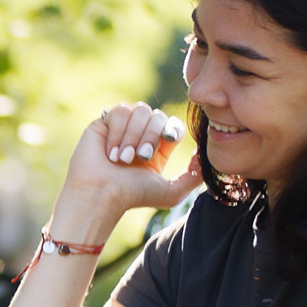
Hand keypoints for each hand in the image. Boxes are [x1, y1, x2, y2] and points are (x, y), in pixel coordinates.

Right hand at [57, 102, 201, 225]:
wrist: (102, 194)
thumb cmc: (133, 196)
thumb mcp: (172, 192)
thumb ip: (194, 176)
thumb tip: (205, 156)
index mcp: (156, 148)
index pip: (172, 124)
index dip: (172, 128)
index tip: (168, 140)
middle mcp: (139, 135)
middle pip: (158, 115)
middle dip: (151, 136)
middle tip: (140, 157)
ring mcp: (121, 127)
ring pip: (140, 110)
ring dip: (134, 136)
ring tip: (122, 158)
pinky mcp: (103, 122)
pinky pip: (119, 111)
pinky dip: (117, 131)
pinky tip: (109, 151)